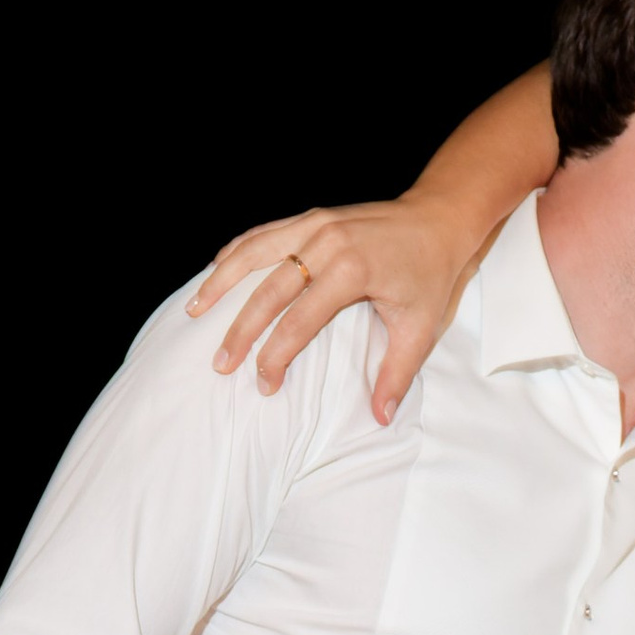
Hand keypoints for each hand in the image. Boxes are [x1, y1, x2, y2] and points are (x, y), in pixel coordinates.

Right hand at [189, 192, 480, 420]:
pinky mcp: (312, 217)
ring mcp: (315, 224)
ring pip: (255, 253)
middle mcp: (327, 243)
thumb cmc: (430, 274)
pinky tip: (215, 269)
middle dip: (240, 330)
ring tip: (194, 310)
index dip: (277, 356)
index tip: (265, 385)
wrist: (439, 218)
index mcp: (351, 271)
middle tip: (220, 363)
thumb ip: (396, 373)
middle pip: (268, 291)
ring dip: (221, 282)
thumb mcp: (421, 327)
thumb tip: (380, 417)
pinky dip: (237, 250)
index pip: (299, 322)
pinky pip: (264, 233)